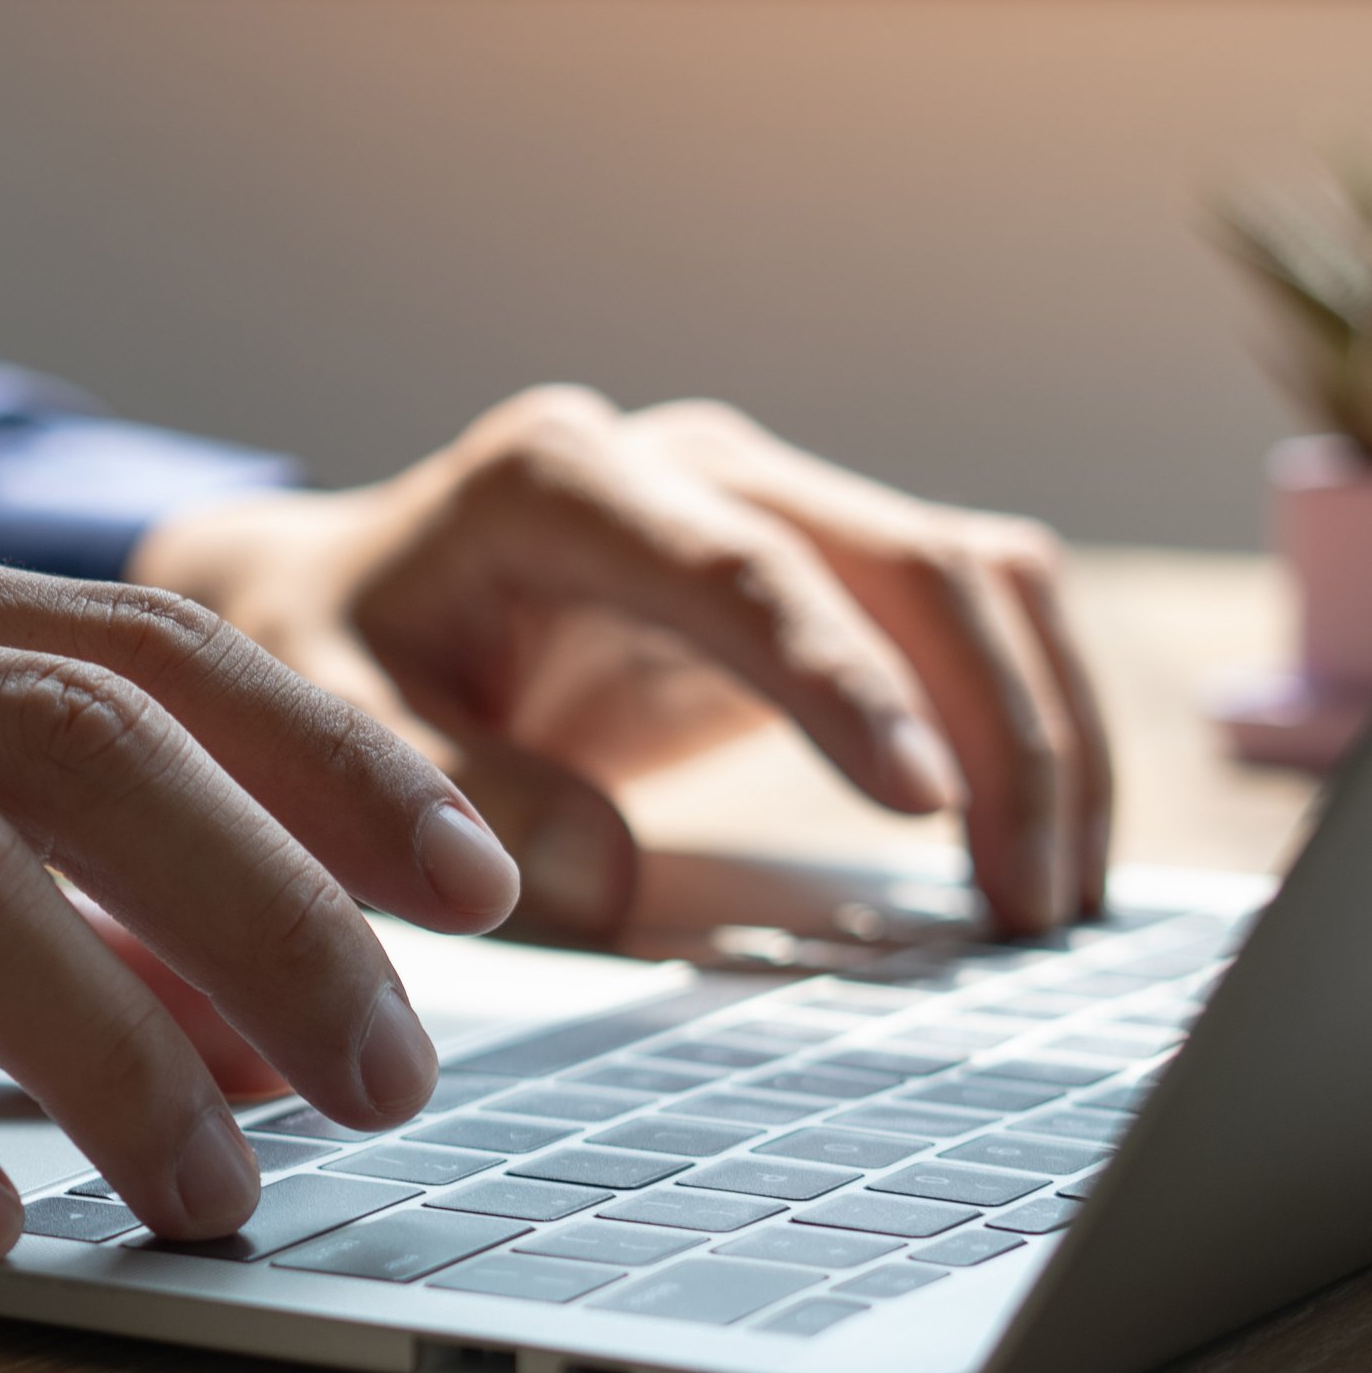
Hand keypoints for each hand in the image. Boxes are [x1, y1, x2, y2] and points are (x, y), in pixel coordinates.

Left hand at [133, 389, 1109, 940]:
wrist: (331, 610)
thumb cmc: (324, 664)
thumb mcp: (323, 730)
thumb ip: (438, 793)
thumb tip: (598, 882)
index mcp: (555, 480)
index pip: (736, 567)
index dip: (839, 677)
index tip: (921, 801)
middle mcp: (686, 463)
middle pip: (902, 562)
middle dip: (990, 728)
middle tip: (1024, 909)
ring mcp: (768, 506)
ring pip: (976, 581)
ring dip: (1041, 733)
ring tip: (1048, 905)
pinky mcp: (821, 573)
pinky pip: (975, 624)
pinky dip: (1031, 727)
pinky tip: (1036, 855)